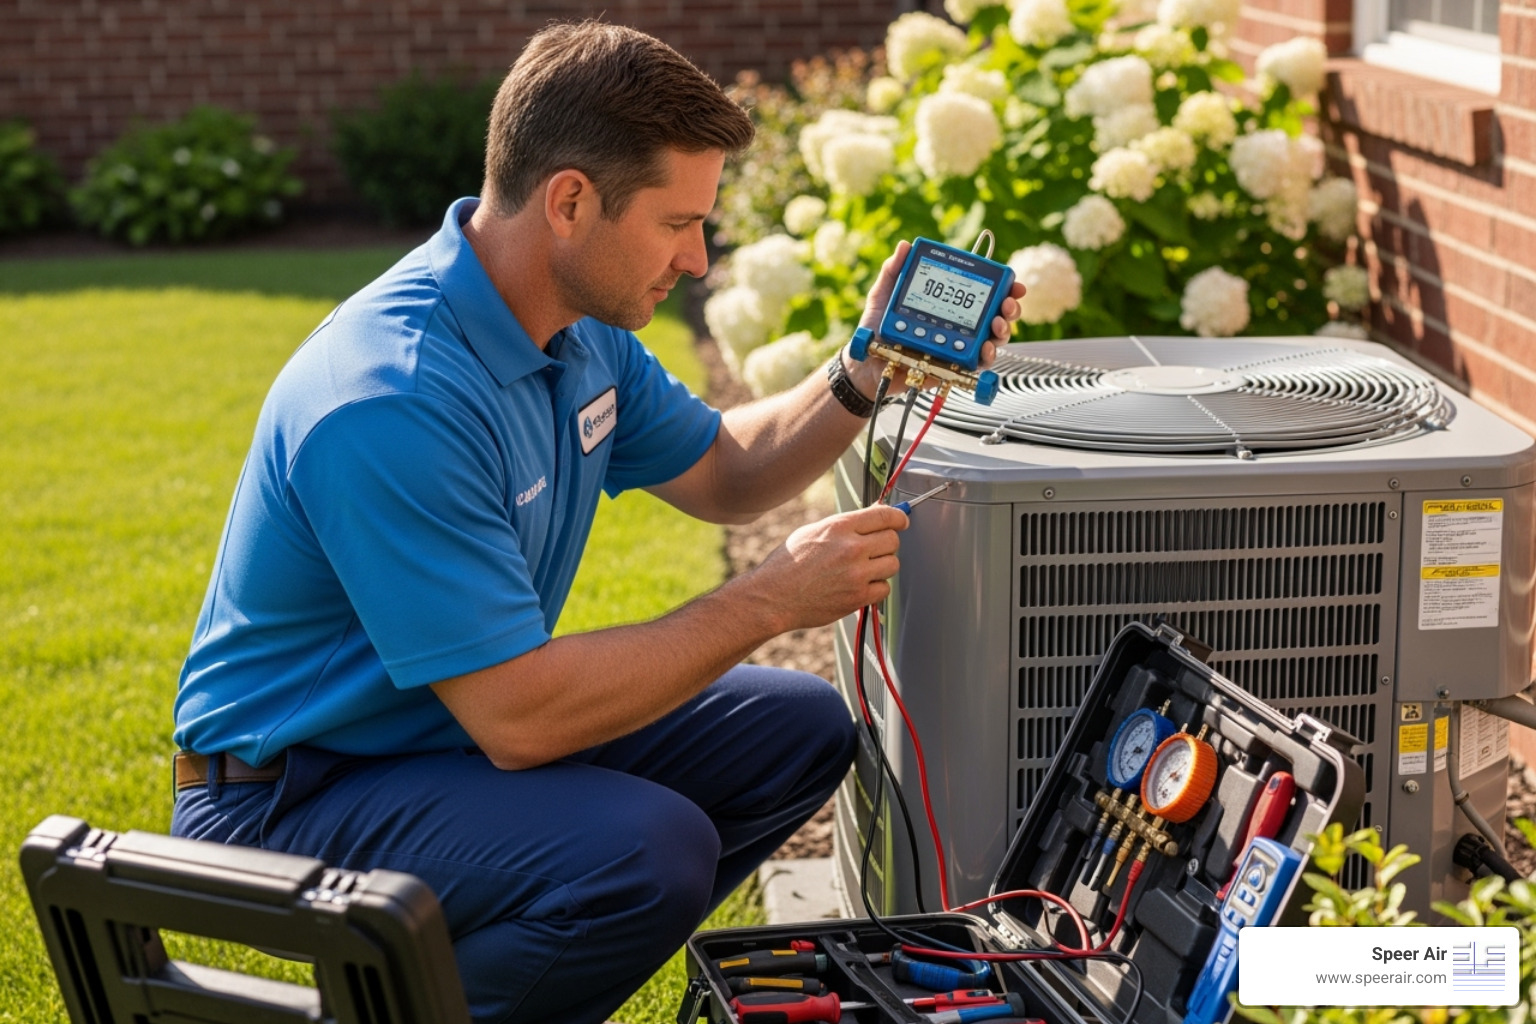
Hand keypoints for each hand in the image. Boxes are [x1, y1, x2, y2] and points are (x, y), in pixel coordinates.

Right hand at [749, 504, 908, 631]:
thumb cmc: (788, 564)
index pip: (884, 515)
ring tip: (863, 570)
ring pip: (892, 564)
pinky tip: (859, 586)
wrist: (773, 596)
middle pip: (893, 540)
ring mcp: (856, 574)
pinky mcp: (858, 597)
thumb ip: (845, 524)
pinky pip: (884, 589)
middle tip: (874, 550)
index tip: (901, 521)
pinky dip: (875, 588)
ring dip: (882, 566)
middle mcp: (851, 548)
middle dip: (886, 543)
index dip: (898, 517)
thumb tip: (874, 515)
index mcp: (839, 527)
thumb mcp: (812, 531)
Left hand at [845, 239, 1028, 397]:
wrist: (865, 360)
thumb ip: (894, 270)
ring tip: (997, 325)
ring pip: (992, 341)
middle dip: (1009, 309)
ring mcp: (957, 347)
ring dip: (1002, 332)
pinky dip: (985, 357)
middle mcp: (958, 325)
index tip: (1013, 283)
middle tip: (1007, 305)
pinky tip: (984, 349)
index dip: (1003, 288)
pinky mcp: (951, 367)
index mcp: (947, 305)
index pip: (981, 294)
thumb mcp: (883, 294)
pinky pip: (976, 365)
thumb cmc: (876, 328)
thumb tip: (904, 246)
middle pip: (995, 317)